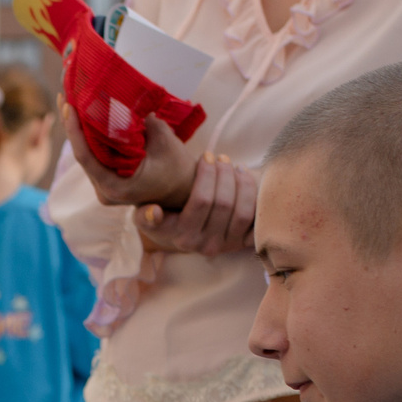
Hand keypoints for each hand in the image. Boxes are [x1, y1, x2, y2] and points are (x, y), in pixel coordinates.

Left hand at [63, 103, 200, 211]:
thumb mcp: (165, 141)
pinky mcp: (107, 178)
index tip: (69, 105)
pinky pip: (94, 154)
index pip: (85, 157)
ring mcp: (103, 186)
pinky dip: (90, 135)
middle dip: (73, 123)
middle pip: (82, 153)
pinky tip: (84, 114)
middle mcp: (103, 190)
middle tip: (66, 94)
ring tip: (71, 99)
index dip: (74, 130)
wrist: (185, 190)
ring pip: (86, 153)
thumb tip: (124, 99)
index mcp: (114, 187)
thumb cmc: (178, 169)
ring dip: (79, 128)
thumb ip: (144, 123)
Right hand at [136, 153, 258, 256]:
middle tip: (220, 156)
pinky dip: (255, 196)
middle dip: (224, 173)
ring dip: (242, 183)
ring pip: (243, 212)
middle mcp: (205, 245)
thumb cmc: (165, 214)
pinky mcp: (243, 244)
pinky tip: (244, 179)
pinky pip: (257, 221)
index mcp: (181, 237)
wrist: (182, 232)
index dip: (207, 175)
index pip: (201, 202)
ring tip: (233, 165)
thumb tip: (154, 212)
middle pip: (224, 203)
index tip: (205, 155)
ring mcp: (226, 246)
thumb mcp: (145, 215)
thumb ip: (145, 215)